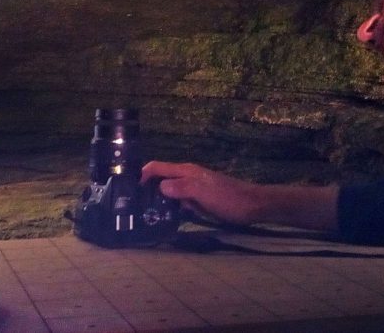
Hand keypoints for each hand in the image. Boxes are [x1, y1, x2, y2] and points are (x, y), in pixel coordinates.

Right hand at [141, 160, 338, 231]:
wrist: (253, 206)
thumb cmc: (228, 198)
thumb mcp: (202, 193)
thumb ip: (180, 188)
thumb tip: (159, 188)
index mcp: (186, 171)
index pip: (157, 167)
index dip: (142, 175)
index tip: (130, 190)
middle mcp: (187, 175)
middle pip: (161, 177)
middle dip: (147, 188)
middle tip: (135, 205)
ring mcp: (194, 186)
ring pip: (169, 189)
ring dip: (159, 198)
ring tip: (147, 213)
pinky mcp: (200, 197)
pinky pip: (179, 199)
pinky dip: (171, 205)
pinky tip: (169, 217)